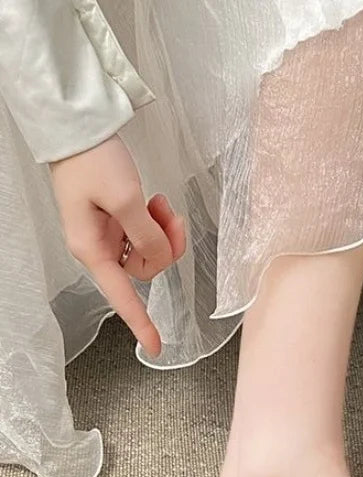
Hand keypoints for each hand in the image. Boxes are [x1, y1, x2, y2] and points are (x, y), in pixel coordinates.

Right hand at [49, 134, 185, 356]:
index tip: (156, 346)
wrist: (78, 126)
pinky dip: (157, 222)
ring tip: (161, 204)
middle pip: (146, 270)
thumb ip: (147, 235)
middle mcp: (98, 247)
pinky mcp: (115, 220)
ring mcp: (107, 234)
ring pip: (150, 252)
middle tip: (169, 216)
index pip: (121, 296)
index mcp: (92, 249)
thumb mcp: (126, 199)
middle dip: (165, 247)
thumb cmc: (94, 160)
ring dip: (163, 231)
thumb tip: (159, 257)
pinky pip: (146, 234)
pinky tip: (155, 202)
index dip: (140, 322)